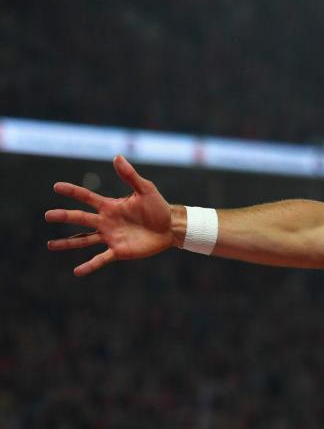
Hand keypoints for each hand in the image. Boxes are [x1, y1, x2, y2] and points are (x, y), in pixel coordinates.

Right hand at [46, 155, 174, 275]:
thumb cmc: (158, 207)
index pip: (87, 197)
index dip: (73, 192)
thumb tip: (117, 157)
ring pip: (84, 240)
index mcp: (110, 206)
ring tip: (50, 245)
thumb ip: (130, 176)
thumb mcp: (146, 189)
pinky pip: (101, 259)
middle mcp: (106, 221)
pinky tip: (77, 271)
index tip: (57, 187)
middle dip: (64, 216)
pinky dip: (89, 265)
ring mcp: (111, 237)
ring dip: (68, 243)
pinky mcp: (119, 251)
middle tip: (47, 215)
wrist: (170, 227)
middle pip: (80, 218)